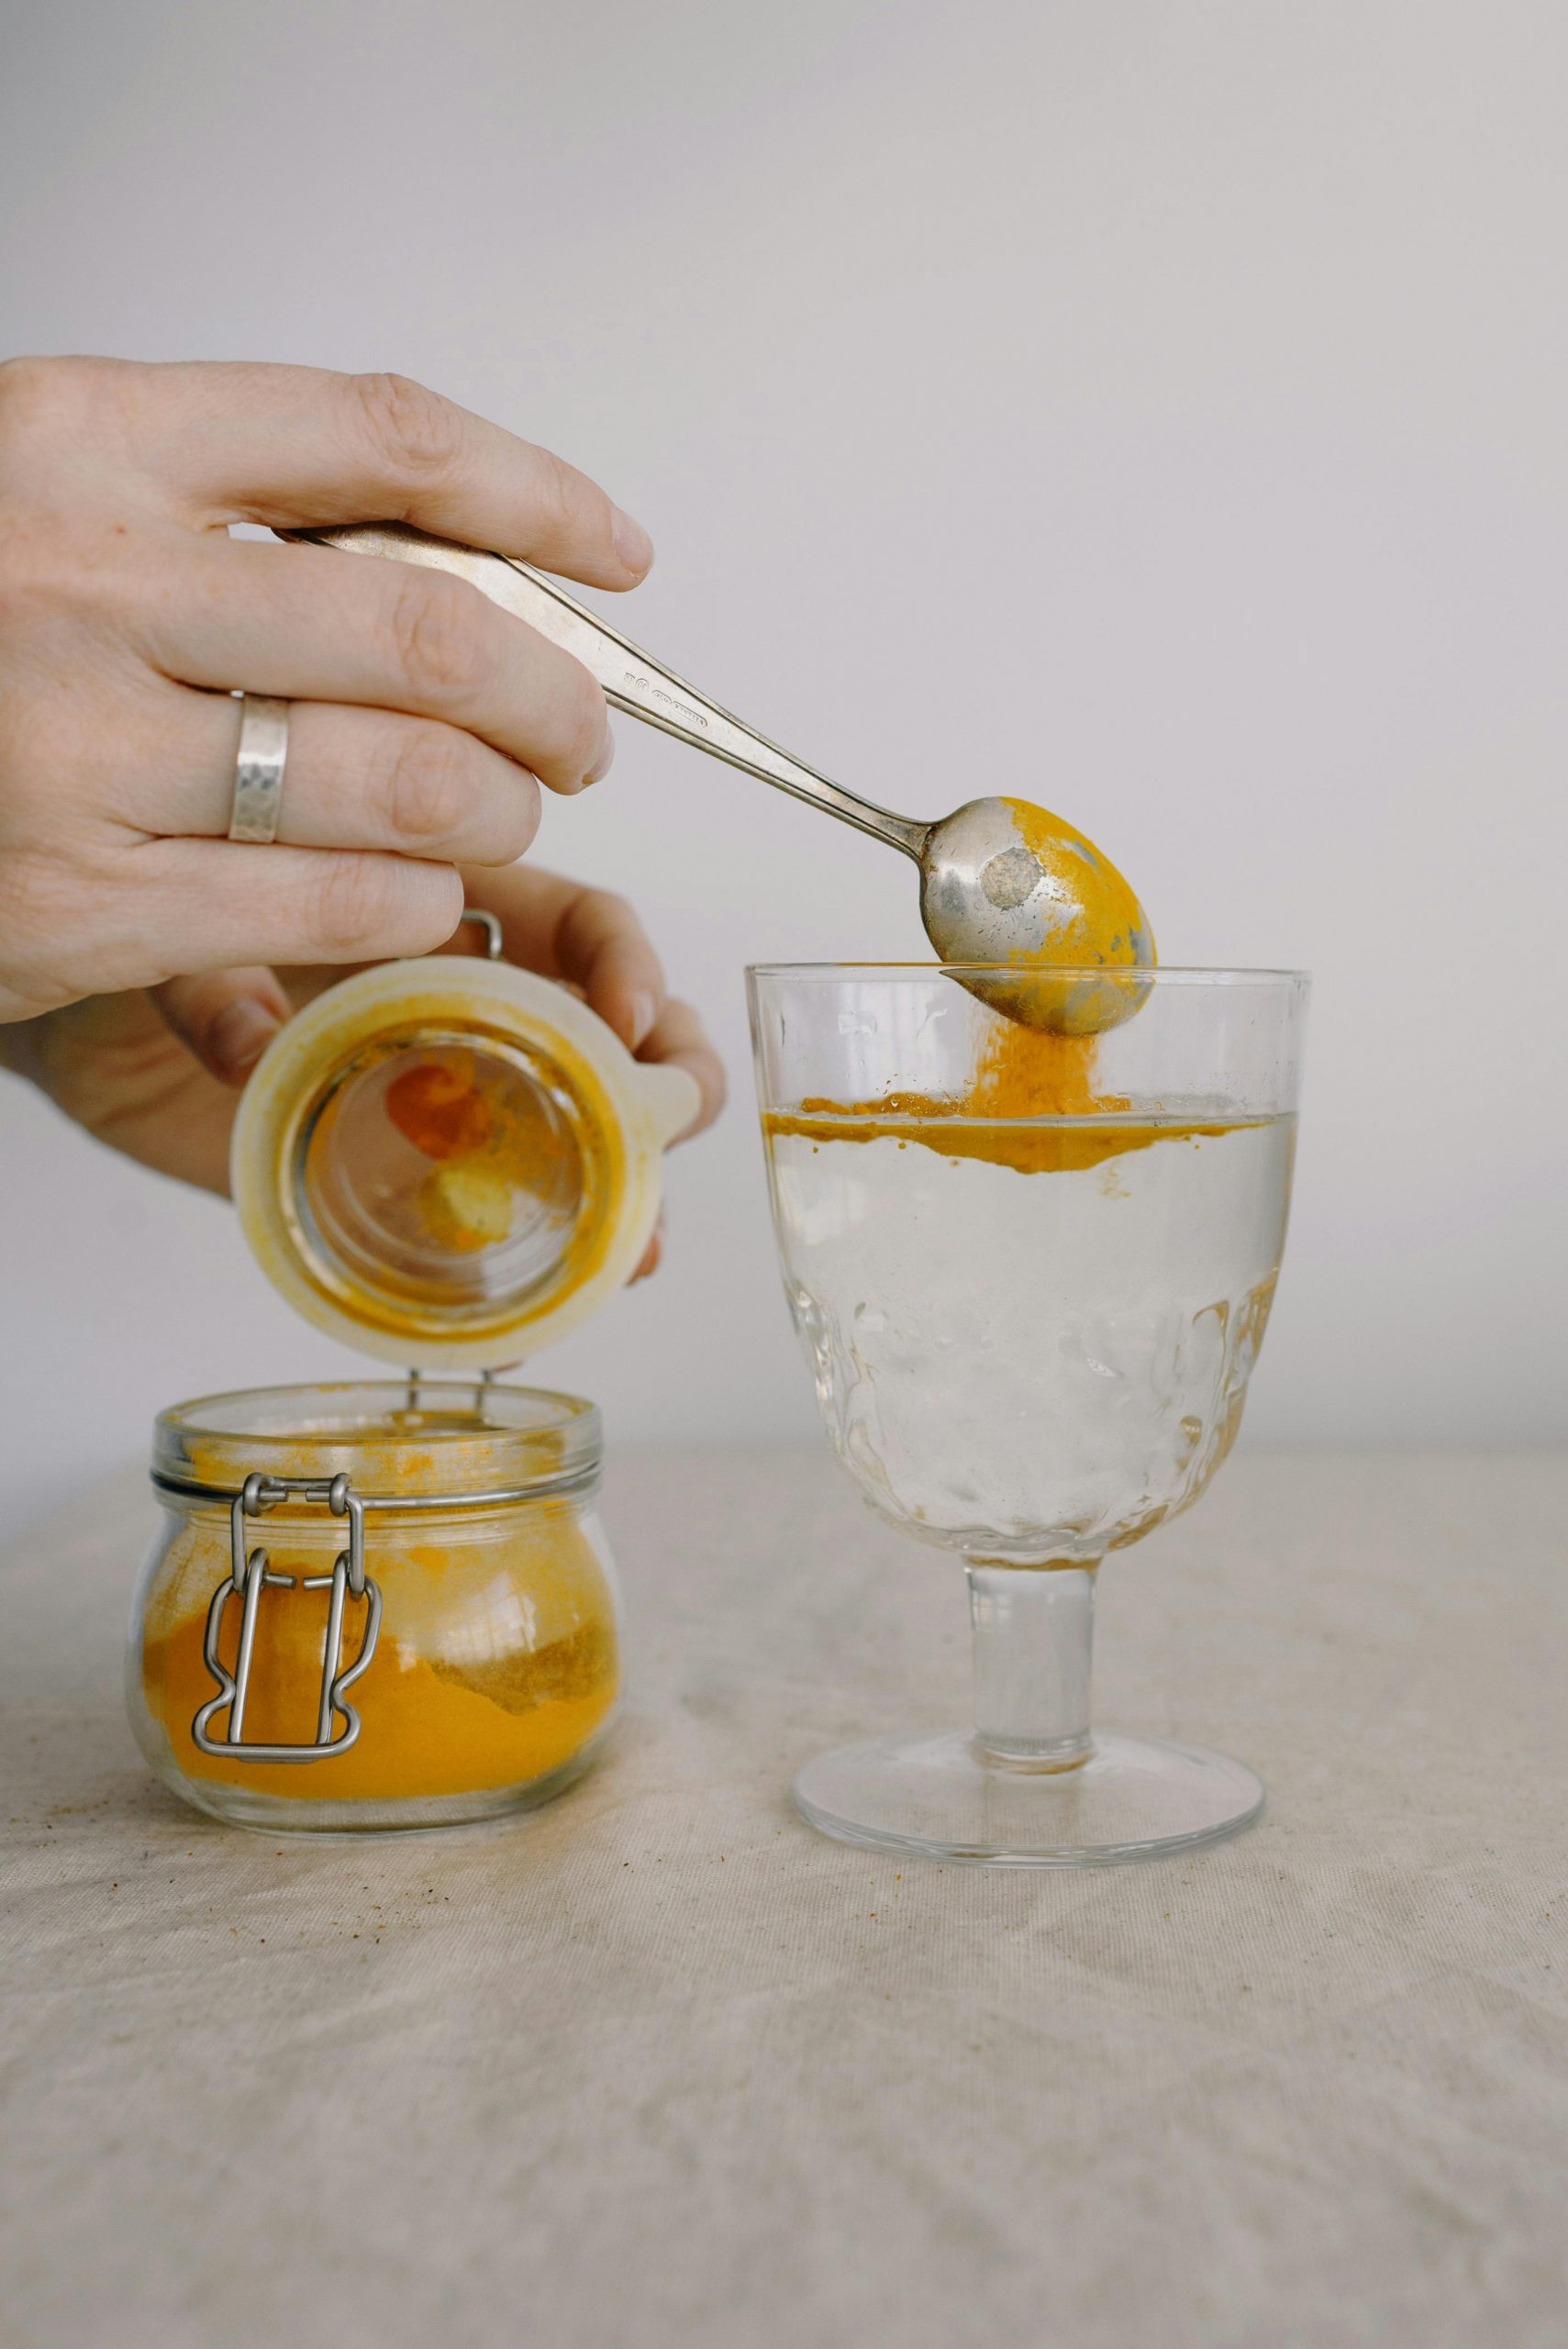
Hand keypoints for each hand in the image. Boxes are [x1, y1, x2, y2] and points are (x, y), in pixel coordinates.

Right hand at [0, 355, 652, 1023]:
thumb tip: (463, 557)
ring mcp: (73, 753)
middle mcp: (79, 585)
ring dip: (500, 812)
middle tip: (579, 736)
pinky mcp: (75, 906)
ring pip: (406, 784)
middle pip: (429, 633)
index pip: (378, 439)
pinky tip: (422, 893)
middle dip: (554, 696)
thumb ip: (224, 510)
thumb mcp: (49, 497)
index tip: (614, 554)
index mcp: (79, 439)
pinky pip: (336, 901)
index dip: (534, 495)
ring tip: (500, 816)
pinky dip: (421, 903)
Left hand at [1, 866, 725, 1279]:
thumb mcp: (193, 954)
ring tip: (641, 1238)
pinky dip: (551, 1266)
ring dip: (637, 1183)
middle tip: (670, 1118)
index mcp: (450, 914)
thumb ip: (221, 984)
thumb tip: (249, 1043)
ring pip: (591, 1128)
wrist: (106, 1045)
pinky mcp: (430, 1181)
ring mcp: (466, 1096)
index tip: (626, 1013)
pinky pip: (512, 1218)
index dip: (623, 961)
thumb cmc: (165, 962)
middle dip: (670, 1074)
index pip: (579, 923)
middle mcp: (479, 1004)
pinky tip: (562, 1305)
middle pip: (623, 1029)